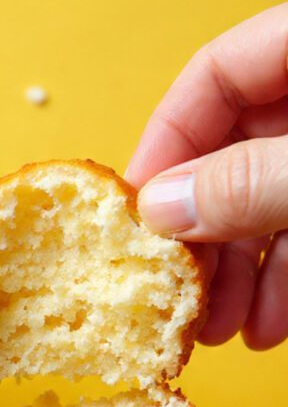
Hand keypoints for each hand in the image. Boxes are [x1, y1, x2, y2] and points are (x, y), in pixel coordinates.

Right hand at [128, 3, 287, 348]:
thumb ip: (255, 181)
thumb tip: (161, 210)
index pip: (217, 75)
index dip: (166, 142)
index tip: (134, 215)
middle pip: (235, 154)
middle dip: (203, 236)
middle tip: (170, 296)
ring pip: (270, 204)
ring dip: (237, 276)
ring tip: (216, 332)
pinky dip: (285, 282)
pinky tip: (269, 326)